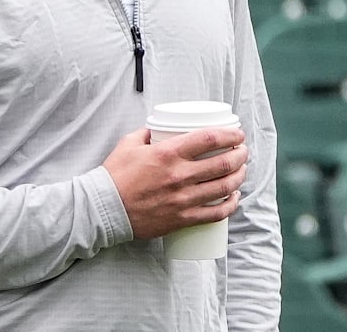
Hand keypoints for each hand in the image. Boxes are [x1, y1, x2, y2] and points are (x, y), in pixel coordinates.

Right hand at [103, 126, 248, 240]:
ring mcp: (183, 199)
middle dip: (240, 155)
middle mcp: (179, 175)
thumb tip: (159, 129)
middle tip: (242, 151)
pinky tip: (234, 198)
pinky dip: (230, 205)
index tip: (237, 133)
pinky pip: (215, 213)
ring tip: (241, 170)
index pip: (209, 139)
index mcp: (167, 154)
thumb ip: (146, 134)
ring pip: (224, 187)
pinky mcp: (182, 218)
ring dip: (239, 177)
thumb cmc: (114, 176)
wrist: (104, 208)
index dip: (229, 134)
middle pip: (223, 163)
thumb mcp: (128, 144)